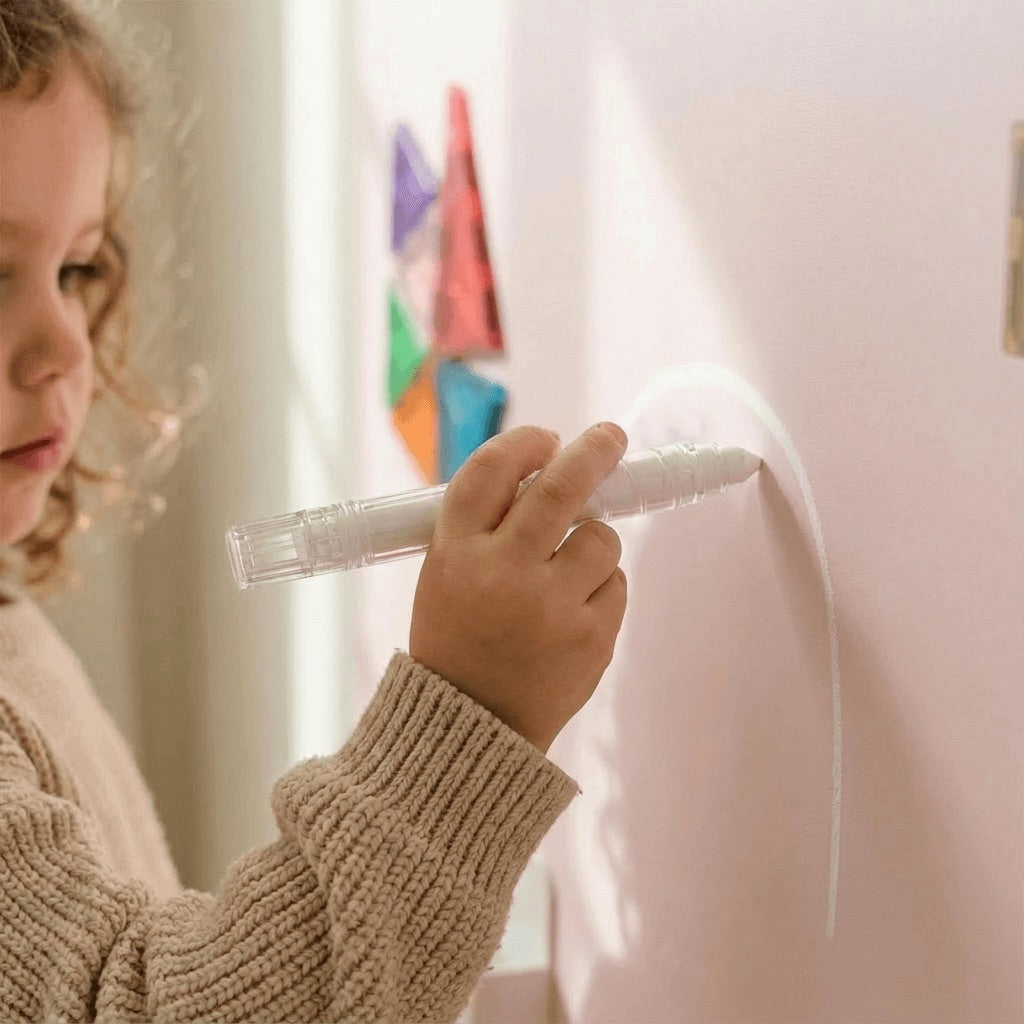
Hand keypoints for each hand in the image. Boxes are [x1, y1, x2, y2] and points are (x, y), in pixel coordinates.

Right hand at [409, 423, 628, 753]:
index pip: (492, 471)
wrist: (473, 726)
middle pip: (559, 488)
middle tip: (610, 437)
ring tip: (564, 576)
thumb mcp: (445, 573)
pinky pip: (616, 584)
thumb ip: (487, 524)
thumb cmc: (459, 637)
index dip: (525, 444)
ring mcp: (551, 606)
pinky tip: (571, 615)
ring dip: (592, 542)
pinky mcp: (591, 637)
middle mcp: (502, 572)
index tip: (547, 439)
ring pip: (601, 539)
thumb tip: (553, 468)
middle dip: (593, 452)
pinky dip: (601, 588)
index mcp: (454, 551)